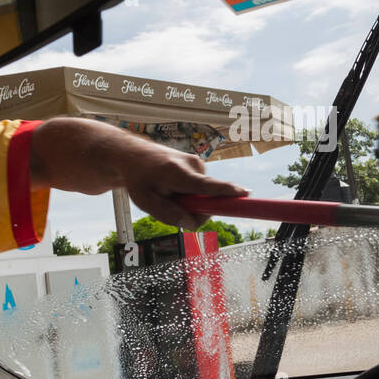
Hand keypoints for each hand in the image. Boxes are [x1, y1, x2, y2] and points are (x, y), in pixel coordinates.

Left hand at [118, 141, 248, 230]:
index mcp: (178, 174)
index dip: (227, 192)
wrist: (134, 155)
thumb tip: (192, 223)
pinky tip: (173, 186)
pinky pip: (202, 188)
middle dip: (194, 208)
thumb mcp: (147, 203)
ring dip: (189, 200)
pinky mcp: (199, 164)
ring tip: (168, 191)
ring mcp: (197, 163)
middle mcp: (192, 165)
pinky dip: (190, 192)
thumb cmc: (139, 179)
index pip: (208, 186)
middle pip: (208, 198)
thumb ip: (169, 215)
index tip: (245, 194)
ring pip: (204, 194)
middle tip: (170, 203)